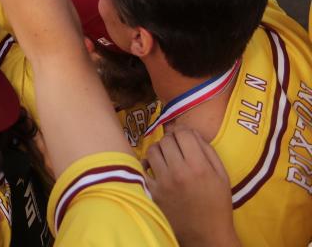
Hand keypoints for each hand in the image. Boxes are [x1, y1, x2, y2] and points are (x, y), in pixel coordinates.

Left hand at [146, 129, 240, 246]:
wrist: (207, 234)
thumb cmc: (217, 204)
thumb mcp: (222, 176)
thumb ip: (208, 151)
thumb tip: (191, 132)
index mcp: (199, 167)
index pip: (183, 134)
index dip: (184, 131)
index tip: (184, 135)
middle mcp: (179, 172)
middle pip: (166, 140)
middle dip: (171, 139)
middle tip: (176, 146)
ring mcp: (163, 182)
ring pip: (152, 150)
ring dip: (159, 149)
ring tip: (166, 155)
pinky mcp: (153, 192)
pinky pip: (143, 169)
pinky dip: (147, 164)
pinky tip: (155, 167)